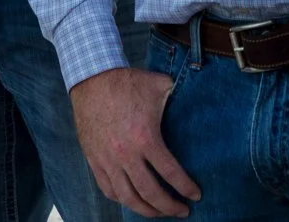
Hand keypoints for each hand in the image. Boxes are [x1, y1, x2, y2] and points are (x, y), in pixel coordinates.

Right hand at [70, 66, 199, 218]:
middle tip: (182, 212)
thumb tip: (195, 98)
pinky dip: (123, 200)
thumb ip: (178, 96)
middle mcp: (126, 155)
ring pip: (128, 198)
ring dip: (147, 210)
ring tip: (160, 213)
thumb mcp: (159, 85)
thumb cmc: (127, 82)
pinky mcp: (94, 160)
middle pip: (151, 193)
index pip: (170, 173)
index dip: (186, 188)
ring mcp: (108, 160)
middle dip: (169, 207)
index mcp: (146, 138)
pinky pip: (108, 189)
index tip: (195, 195)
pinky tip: (134, 201)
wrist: (92, 80)